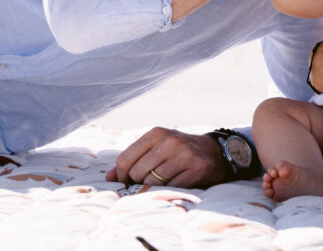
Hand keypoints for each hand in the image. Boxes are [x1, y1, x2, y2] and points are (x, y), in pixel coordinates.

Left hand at [106, 127, 227, 187]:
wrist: (213, 152)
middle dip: (138, 181)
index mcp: (157, 133)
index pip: (126, 158)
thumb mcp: (156, 148)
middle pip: (137, 172)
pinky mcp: (196, 170)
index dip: (121, 174)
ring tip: (163, 180)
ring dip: (154, 186)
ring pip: (152, 182)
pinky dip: (169, 190)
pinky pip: (171, 188)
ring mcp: (185, 155)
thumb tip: (109, 178)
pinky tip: (176, 182)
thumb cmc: (178, 151)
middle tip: (148, 180)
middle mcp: (171, 141)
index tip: (125, 180)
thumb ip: (132, 160)